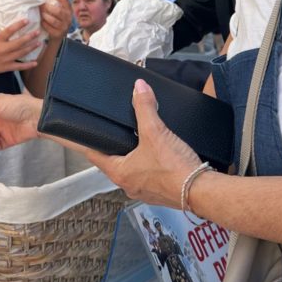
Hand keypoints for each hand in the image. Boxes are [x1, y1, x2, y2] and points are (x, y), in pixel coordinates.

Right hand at [0, 19, 41, 78]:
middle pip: (19, 42)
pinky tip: (35, 63)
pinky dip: (28, 65)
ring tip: (39, 43)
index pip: (9, 31)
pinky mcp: (6, 68)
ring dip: (31, 48)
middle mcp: (2, 50)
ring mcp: (5, 59)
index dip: (18, 25)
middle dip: (29, 37)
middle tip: (37, 32)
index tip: (26, 20)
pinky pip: (19, 67)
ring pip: (21, 53)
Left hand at [40, 0, 70, 41]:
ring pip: (53, 20)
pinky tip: (41, 21)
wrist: (58, 37)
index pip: (64, 0)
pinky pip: (49, 28)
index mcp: (69, 10)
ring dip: (45, 16)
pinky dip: (44, 24)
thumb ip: (54, 5)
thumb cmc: (57, 21)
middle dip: (47, 7)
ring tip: (41, 14)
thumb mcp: (59, 13)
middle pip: (58, 11)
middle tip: (40, 6)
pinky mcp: (58, 34)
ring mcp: (64, 27)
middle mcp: (68, 18)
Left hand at [82, 80, 199, 207]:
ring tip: (139, 145)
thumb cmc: (176, 169)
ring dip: (134, 159)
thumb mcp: (156, 132)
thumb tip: (139, 89)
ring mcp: (145, 192)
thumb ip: (145, 108)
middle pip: (113, 163)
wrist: (201, 191)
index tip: (80, 138)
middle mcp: (129, 185)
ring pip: (132, 172)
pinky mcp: (160, 193)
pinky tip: (159, 158)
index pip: (94, 155)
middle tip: (113, 137)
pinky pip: (149, 178)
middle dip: (114, 150)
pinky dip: (150, 167)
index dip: (88, 143)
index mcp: (120, 173)